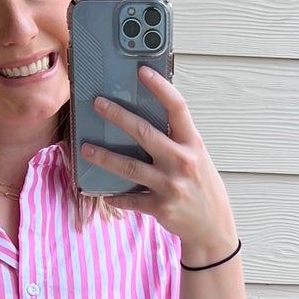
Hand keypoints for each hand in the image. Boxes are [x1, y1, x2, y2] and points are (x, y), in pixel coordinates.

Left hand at [81, 66, 238, 264]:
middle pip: (145, 133)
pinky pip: (130, 200)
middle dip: (118, 116)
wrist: (213, 228)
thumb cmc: (202, 187)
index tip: (142, 71)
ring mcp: (170, 186)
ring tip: (85, 148)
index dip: (160, 87)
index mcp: (193, 144)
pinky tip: (102, 192)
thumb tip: (147, 117)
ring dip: (104, 157)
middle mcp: (182, 162)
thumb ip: (177, 140)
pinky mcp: (160, 207)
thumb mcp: (198, 158)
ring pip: (130, 167)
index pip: (177, 108)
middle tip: (98, 104)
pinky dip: (115, 197)